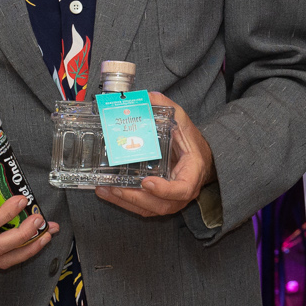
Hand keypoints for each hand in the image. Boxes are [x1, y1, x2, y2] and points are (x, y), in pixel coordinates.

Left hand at [96, 92, 217, 217]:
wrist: (201, 160)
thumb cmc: (192, 144)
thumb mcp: (184, 123)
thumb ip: (168, 109)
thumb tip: (149, 96)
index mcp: (192, 174)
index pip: (182, 189)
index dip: (164, 190)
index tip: (147, 182)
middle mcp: (182, 193)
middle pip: (161, 205)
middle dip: (135, 198)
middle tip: (116, 187)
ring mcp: (172, 200)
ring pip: (149, 209)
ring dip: (125, 202)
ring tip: (104, 190)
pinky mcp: (159, 201)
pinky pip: (143, 208)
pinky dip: (124, 203)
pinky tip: (108, 193)